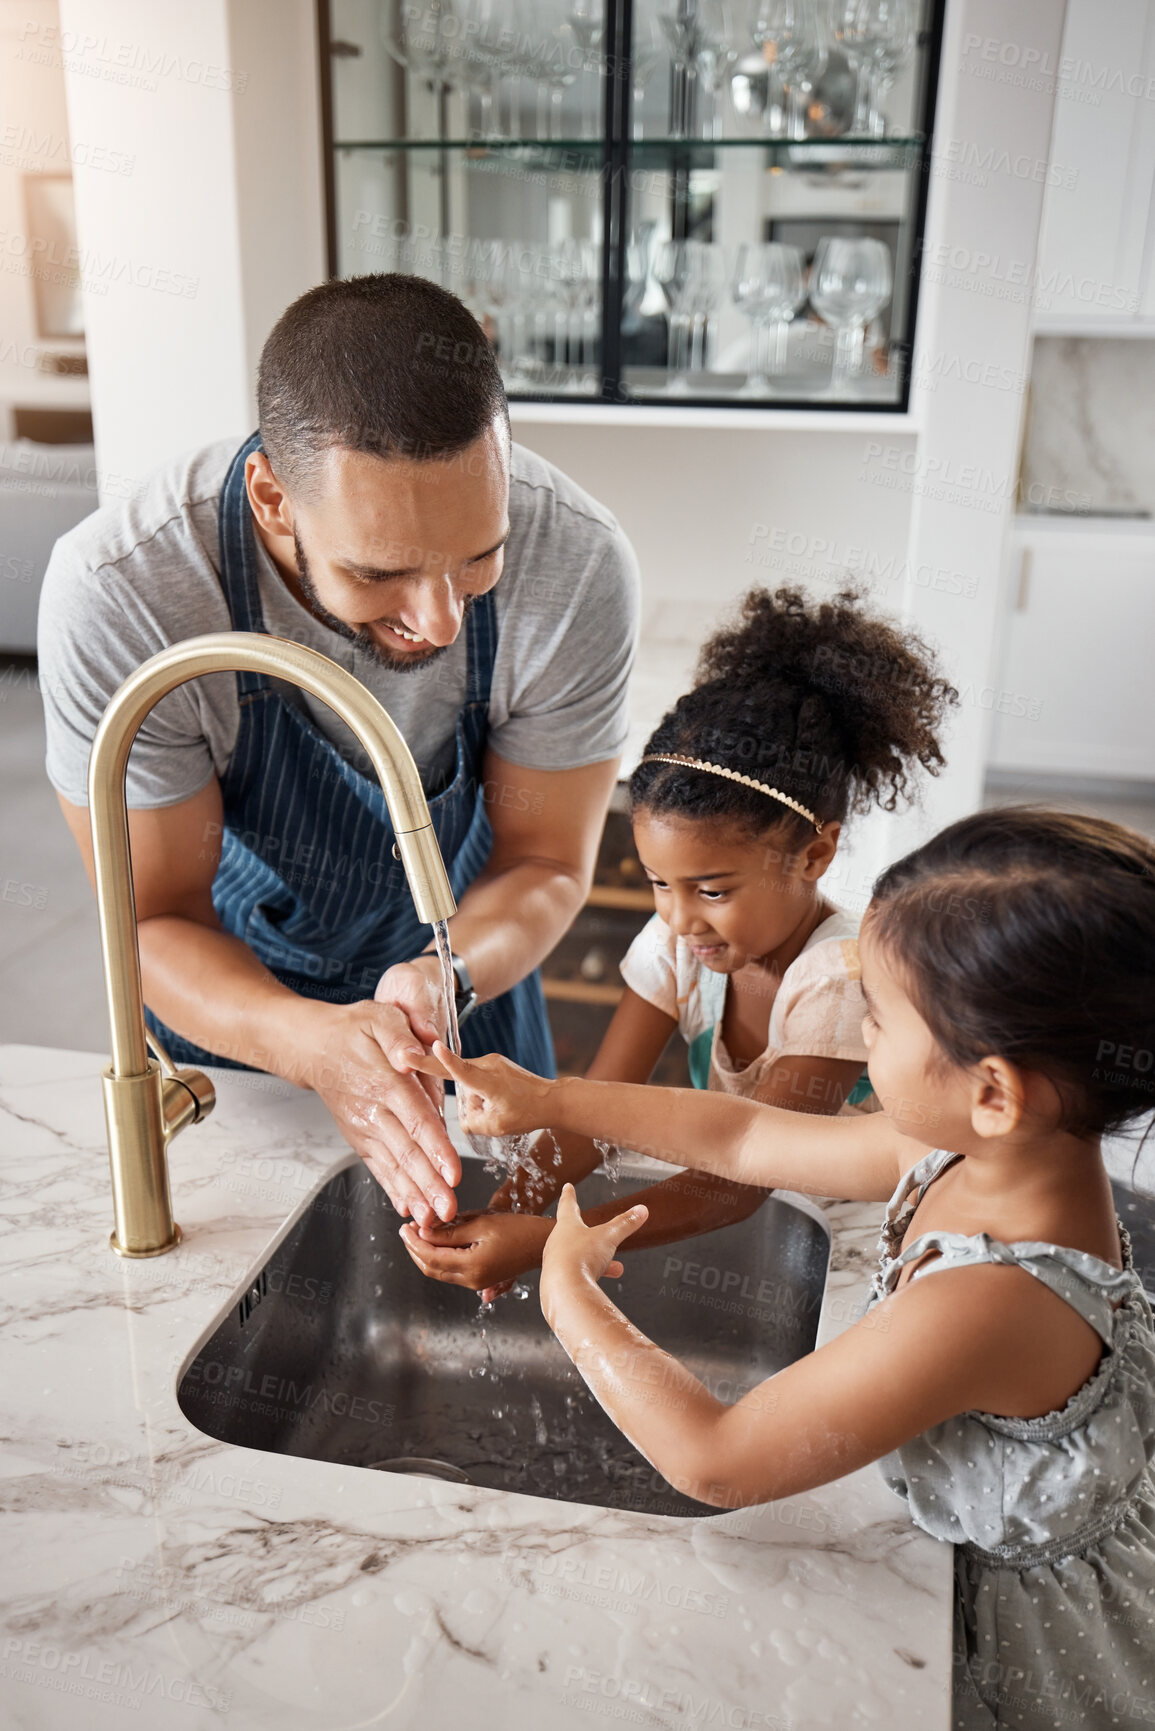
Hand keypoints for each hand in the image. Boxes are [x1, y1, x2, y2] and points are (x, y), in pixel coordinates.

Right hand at [304, 990, 461, 1227]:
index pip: (416, 1120)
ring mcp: (364, 1128)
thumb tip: (415, 1054)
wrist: (313, 1047)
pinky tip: (407, 1208)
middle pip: (406, 1152)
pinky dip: (393, 1188)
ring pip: (393, 1165)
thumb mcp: (381, 1017)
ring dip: (413, 1193)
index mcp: (386, 1082)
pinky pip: (379, 1166)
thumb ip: (403, 1034)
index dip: (435, 1149)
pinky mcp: (360, 1137)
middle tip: (448, 1210)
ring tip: (432, 1219)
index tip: (452, 1173)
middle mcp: (374, 1111)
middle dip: (428, 1184)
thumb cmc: (353, 1030)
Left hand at [399, 1210, 553, 1298]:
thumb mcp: (481, 1224)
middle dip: (414, 1249)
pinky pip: (451, 1271)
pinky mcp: (480, 1279)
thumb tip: (423, 1232)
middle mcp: (471, 1280)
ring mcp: (475, 1283)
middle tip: (406, 1229)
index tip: (405, 1226)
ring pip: (439, 1271)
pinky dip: (439, 1256)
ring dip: (425, 1253)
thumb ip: (450, 1231)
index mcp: (471, 1267)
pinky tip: (436, 1241)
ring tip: (418, 1232)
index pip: (430, 1257)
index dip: (414, 1242)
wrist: (542, 1243)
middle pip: (430, 1268)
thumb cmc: (517, 1229)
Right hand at [417, 1041, 554, 1138]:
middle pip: (458, 1079)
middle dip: (462, 1095)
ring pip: (468, 1082)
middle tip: (475, 1101)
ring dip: (474, 1098)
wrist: (551, 1100)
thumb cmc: (527, 1113)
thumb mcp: (497, 1127)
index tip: (430, 1046)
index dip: (442, 1060)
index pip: (460, 1069)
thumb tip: (460, 1118)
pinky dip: (480, 1093)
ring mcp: (491, 1062)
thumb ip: (472, 1123)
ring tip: (498, 1108)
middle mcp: (488, 1064)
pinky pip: (475, 1079)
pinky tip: (497, 1103)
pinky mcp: (493, 1064)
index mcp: (489, 1080)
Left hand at [539, 1184, 647, 1327]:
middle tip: (600, 1234)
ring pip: (579, 1257)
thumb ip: (625, 1224)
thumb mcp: (609, 1237)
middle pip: (575, 1234)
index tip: (567, 1187)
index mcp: (566, 1226)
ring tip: (615, 1268)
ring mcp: (556, 1264)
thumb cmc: (579, 1259)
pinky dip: (591, 1276)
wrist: (563, 1291)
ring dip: (598, 1260)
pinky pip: (577, 1275)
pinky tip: (601, 1284)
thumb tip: (641, 1210)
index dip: (569, 1195)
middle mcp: (557, 1243)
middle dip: (593, 1236)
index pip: (567, 1205)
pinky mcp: (558, 1283)